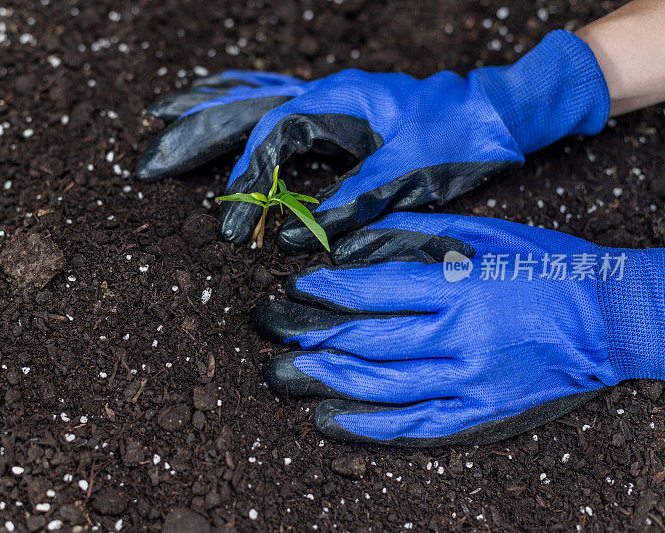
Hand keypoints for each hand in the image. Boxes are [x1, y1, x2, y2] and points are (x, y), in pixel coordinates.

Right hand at [137, 31, 608, 252]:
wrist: (494, 110)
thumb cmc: (457, 138)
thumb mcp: (407, 175)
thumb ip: (349, 203)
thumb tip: (298, 238)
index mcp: (336, 103)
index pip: (270, 142)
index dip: (246, 187)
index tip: (233, 230)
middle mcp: (323, 93)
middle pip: (242, 109)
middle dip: (192, 137)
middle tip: (147, 162)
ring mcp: (327, 97)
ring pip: (251, 97)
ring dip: (205, 112)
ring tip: (161, 119)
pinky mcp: (335, 109)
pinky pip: (274, 100)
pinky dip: (240, 104)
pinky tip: (220, 107)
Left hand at [254, 211, 663, 445]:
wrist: (608, 318)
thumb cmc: (546, 268)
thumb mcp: (486, 236)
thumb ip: (422, 235)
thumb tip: (360, 240)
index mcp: (460, 287)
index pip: (374, 290)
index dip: (327, 289)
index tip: (298, 286)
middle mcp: (459, 337)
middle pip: (367, 340)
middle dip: (311, 334)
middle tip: (274, 328)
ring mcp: (469, 381)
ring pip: (381, 386)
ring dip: (325, 378)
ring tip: (285, 371)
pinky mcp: (479, 411)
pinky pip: (415, 425)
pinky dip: (368, 425)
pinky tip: (330, 418)